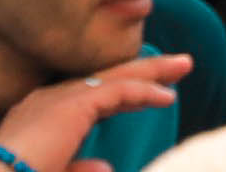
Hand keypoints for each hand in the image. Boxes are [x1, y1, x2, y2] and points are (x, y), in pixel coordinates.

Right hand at [0, 54, 193, 171]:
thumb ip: (78, 169)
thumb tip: (105, 168)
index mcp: (42, 114)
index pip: (92, 94)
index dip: (125, 89)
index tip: (153, 90)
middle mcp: (50, 99)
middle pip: (107, 77)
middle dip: (145, 69)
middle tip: (179, 64)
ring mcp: (60, 98)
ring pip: (116, 78)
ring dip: (153, 72)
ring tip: (183, 66)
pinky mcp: (73, 106)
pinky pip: (118, 93)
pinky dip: (144, 92)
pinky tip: (167, 96)